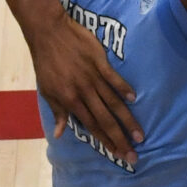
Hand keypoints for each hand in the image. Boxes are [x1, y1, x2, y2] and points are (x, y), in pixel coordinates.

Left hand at [24, 3, 139, 165]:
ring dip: (127, 120)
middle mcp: (84, 92)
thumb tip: (60, 135)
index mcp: (70, 100)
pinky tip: (134, 99)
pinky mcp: (99, 61)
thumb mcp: (47, 90)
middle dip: (120, 138)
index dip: (106, 141)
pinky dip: (124, 88)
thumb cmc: (46, 62)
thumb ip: (58, 112)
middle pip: (106, 119)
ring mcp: (93, 76)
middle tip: (134, 155)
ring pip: (113, 102)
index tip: (118, 154)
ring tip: (140, 135)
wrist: (48, 32)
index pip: (91, 126)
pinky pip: (114, 78)